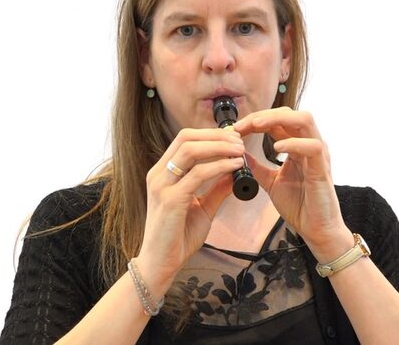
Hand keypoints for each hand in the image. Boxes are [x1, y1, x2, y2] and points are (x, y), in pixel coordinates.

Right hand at [137, 128, 243, 288]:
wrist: (161, 264)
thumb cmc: (177, 237)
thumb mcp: (202, 208)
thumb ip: (216, 190)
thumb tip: (236, 173)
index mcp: (163, 173)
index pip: (185, 140)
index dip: (210, 134)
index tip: (233, 138)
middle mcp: (158, 175)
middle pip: (186, 138)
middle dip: (216, 135)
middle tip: (240, 140)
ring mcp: (162, 186)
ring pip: (190, 150)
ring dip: (219, 147)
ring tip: (240, 150)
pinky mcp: (170, 200)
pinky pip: (197, 174)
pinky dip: (219, 166)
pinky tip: (235, 167)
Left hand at [234, 107, 352, 259]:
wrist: (315, 229)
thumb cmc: (299, 205)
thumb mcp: (270, 182)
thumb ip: (257, 167)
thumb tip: (239, 154)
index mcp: (296, 146)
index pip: (277, 121)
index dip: (254, 120)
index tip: (234, 128)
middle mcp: (308, 145)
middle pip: (289, 113)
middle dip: (263, 115)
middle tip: (241, 125)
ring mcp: (318, 155)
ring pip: (304, 120)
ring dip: (278, 119)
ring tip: (256, 126)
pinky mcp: (322, 169)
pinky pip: (313, 147)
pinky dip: (294, 143)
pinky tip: (276, 147)